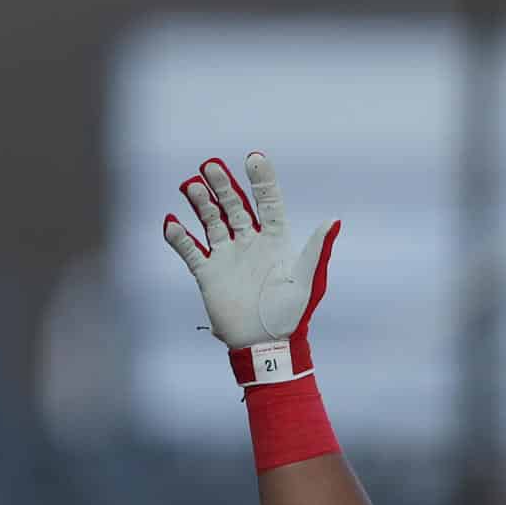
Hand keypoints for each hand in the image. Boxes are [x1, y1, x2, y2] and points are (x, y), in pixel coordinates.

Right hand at [163, 153, 340, 351]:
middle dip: (223, 185)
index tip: (254, 158)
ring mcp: (228, 257)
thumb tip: (334, 220)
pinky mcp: (209, 274)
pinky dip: (180, 237)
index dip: (262, 181)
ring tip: (191, 185)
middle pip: (235, 206)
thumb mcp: (307, 280)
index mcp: (276, 241)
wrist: (265, 346)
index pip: (268, 202)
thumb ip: (318, 249)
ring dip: (201, 203)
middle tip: (210, 165)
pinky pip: (191, 250)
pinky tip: (171, 222)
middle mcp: (250, 244)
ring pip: (211, 221)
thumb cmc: (291, 315)